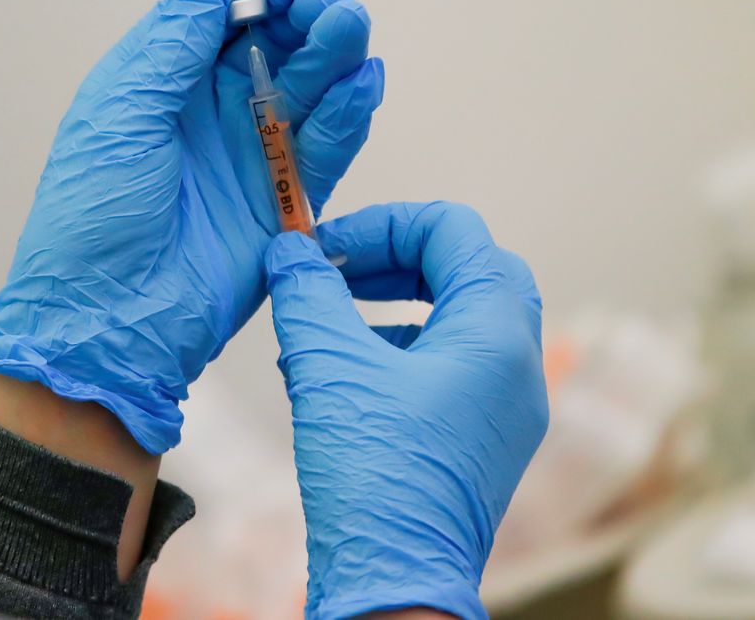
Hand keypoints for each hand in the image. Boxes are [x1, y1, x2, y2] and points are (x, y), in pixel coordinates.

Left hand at [0, 0, 383, 452]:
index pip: (222, 10)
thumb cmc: (93, 213)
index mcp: (161, 78)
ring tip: (349, 26)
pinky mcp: (285, 199)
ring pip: (309, 86)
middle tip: (329, 5)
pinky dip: (348, 113)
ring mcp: (250, 153)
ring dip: (334, 51)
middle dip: (307, 12)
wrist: (108, 321)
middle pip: (276, 39)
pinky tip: (361, 82)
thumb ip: (174, 40)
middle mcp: (209, 108)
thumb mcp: (121, 110)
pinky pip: (327, 147)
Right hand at [265, 203, 546, 619]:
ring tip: (323, 323)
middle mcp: (515, 365)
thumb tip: (290, 251)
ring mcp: (502, 408)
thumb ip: (308, 293)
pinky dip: (393, 352)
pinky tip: (332, 374)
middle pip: (464, 270)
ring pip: (454, 320)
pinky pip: (445, 369)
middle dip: (392, 260)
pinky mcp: (478, 440)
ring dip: (389, 306)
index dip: (383, 224)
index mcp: (495, 334)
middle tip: (334, 271)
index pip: (453, 231)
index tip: (326, 247)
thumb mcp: (328, 366)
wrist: (394, 581)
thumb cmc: (373, 474)